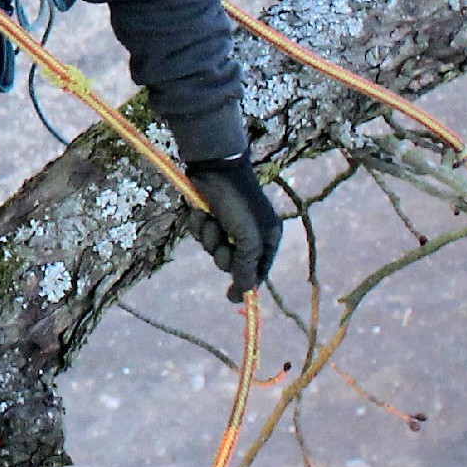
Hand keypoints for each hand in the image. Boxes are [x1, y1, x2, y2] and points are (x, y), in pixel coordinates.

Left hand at [185, 155, 285, 299]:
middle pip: (233, 263)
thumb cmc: (236, 202)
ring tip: (212, 220)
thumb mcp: (247, 237)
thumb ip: (246, 265)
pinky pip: (201, 234)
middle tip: (223, 242)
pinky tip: (202, 212)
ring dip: (209, 238)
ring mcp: (228, 225)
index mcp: (268, 237)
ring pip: (213, 249)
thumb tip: (245, 292)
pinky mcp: (210, 217)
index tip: (231, 298)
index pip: (259, 270)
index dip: (246, 283)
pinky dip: (199, 226)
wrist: (213, 168)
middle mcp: (250, 234)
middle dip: (223, 254)